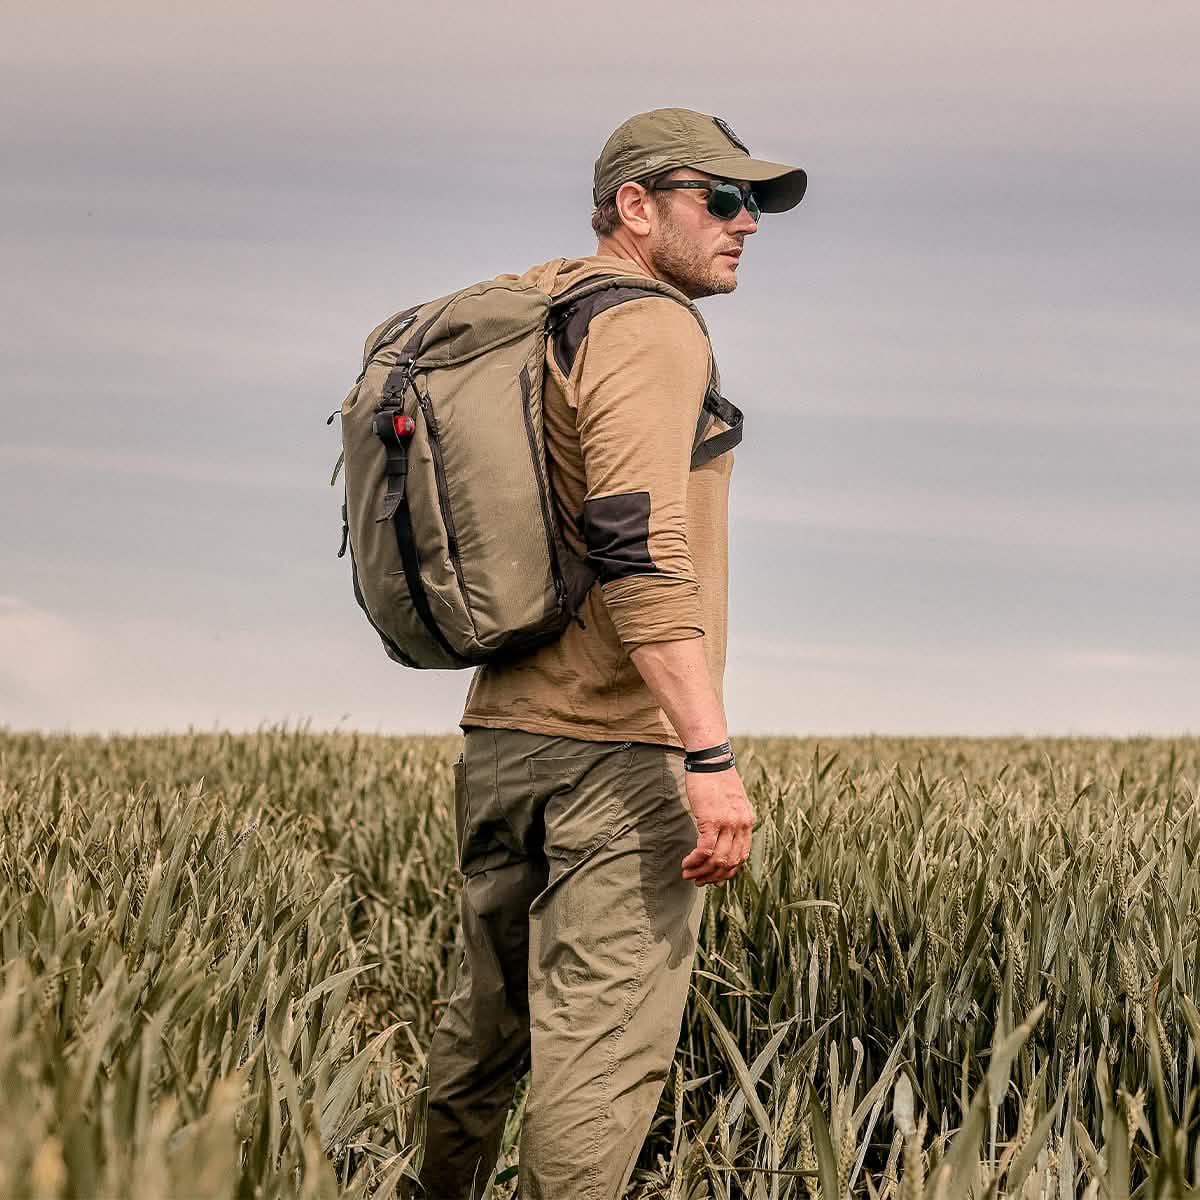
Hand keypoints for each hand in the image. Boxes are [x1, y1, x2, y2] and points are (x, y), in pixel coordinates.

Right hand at [680, 760, 753, 886]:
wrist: (710, 758)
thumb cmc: (715, 778)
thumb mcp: (731, 800)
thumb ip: (731, 820)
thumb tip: (723, 839)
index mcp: (748, 821)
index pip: (742, 857)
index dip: (726, 872)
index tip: (712, 877)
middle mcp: (742, 824)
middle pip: (731, 863)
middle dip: (713, 876)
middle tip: (697, 880)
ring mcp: (728, 823)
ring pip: (718, 860)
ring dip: (701, 871)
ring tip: (688, 874)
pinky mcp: (712, 819)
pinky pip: (706, 849)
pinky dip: (695, 860)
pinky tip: (686, 862)